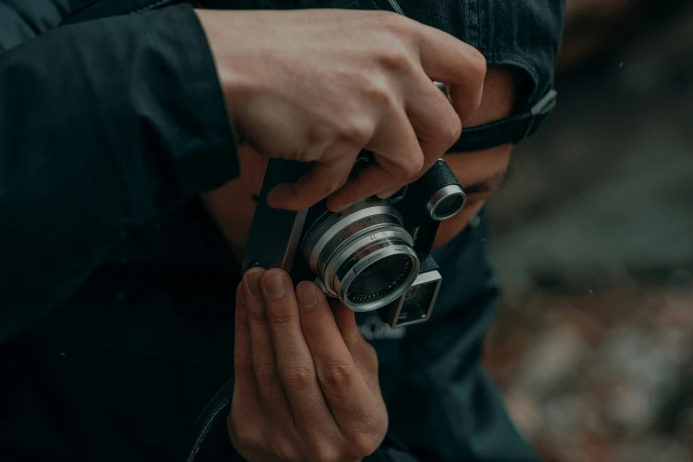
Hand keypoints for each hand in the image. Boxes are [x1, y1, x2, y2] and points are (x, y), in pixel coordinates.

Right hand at [194, 9, 485, 211]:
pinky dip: (314, 195)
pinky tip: (293, 192)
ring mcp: (373, 100)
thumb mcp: (344, 35)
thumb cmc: (271, 50)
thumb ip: (382, 63)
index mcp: (398, 34)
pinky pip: (342, 183)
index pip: (469, 67)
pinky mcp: (345, 133)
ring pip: (408, 164)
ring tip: (340, 189)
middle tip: (390, 168)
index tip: (451, 119)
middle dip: (422, 159)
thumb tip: (400, 107)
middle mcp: (394, 63)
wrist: (223, 62)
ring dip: (372, 186)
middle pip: (447, 129)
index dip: (467, 102)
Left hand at [228, 268, 387, 461]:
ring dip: (258, 318)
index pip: (338, 373)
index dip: (320, 329)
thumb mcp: (365, 381)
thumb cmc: (346, 414)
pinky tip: (246, 302)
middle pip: (297, 371)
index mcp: (360, 428)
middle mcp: (320, 442)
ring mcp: (280, 441)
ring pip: (265, 369)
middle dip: (282, 317)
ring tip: (257, 280)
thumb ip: (349, 341)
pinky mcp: (248, 432)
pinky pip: (242, 373)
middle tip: (275, 277)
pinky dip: (243, 332)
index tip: (308, 289)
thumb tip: (333, 292)